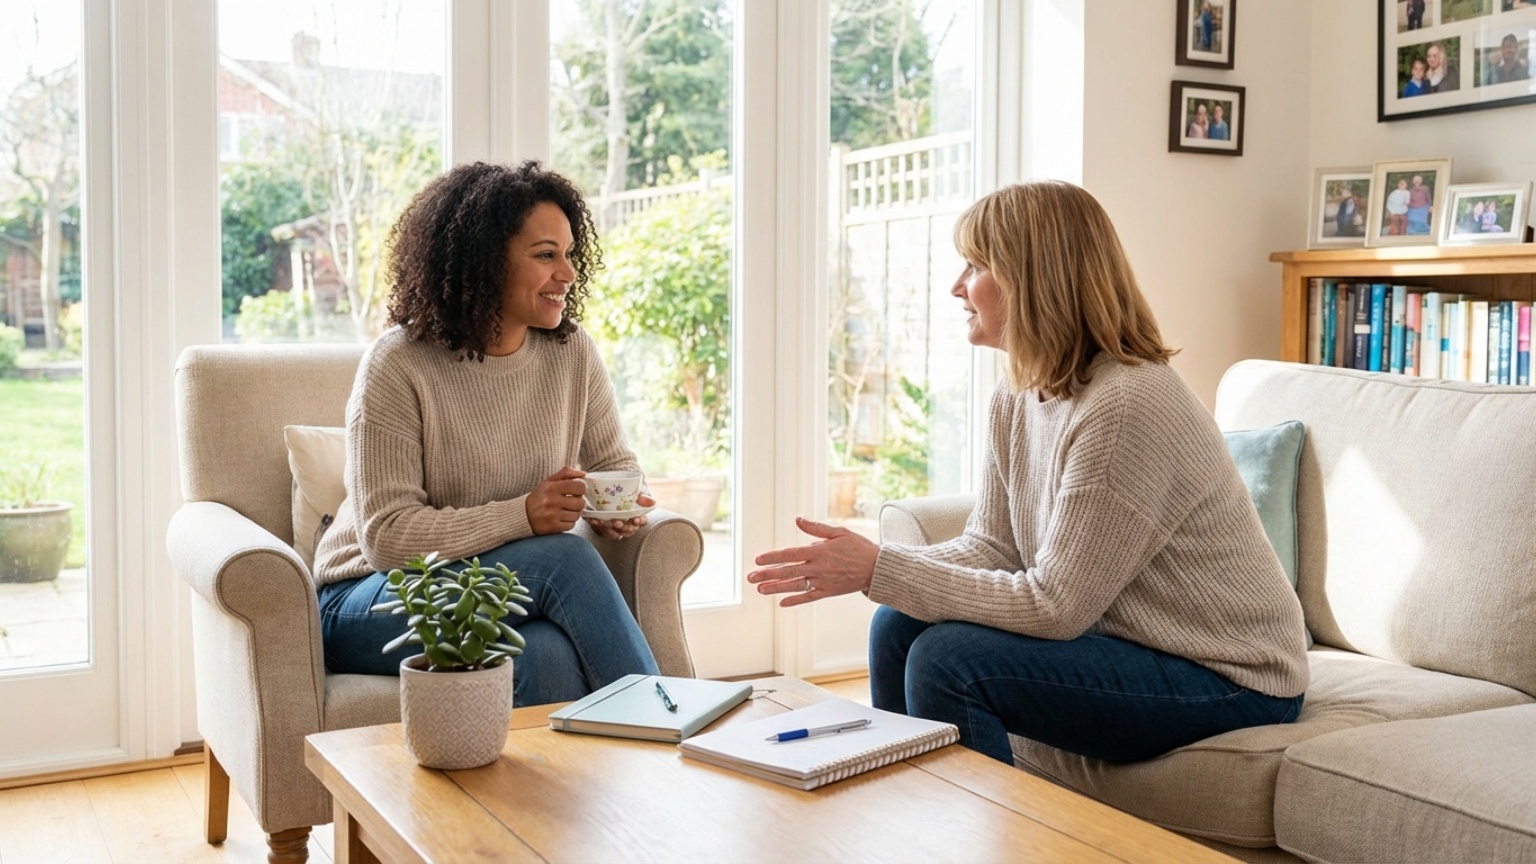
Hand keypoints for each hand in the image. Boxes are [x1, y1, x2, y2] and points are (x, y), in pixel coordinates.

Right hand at [526, 467, 587, 534]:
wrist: (523, 515)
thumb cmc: (539, 497)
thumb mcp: (549, 481)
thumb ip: (566, 474)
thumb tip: (583, 474)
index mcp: (552, 487)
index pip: (580, 487)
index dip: (581, 489)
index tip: (576, 492)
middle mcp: (552, 501)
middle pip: (581, 503)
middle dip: (578, 503)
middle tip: (571, 503)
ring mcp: (552, 515)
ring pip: (577, 515)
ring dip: (574, 514)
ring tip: (565, 511)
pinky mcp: (552, 527)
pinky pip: (571, 525)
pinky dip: (568, 523)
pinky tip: (561, 519)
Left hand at [586, 493, 652, 540]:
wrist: (606, 495)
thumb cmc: (625, 495)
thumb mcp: (634, 494)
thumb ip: (642, 498)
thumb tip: (653, 502)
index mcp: (637, 517)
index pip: (641, 522)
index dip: (639, 522)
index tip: (635, 519)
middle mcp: (628, 526)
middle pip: (628, 530)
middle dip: (623, 527)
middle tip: (617, 522)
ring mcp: (617, 529)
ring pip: (615, 533)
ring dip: (608, 528)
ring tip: (602, 521)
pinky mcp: (606, 530)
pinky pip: (602, 532)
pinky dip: (597, 526)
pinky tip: (593, 520)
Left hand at [746, 516, 878, 606]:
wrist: (877, 568)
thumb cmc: (858, 547)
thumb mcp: (838, 532)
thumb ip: (816, 528)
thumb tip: (798, 519)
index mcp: (819, 551)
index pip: (790, 554)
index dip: (773, 557)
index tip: (758, 560)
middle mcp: (818, 568)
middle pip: (788, 572)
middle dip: (767, 575)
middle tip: (750, 578)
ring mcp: (823, 582)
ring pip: (795, 586)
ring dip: (776, 588)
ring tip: (760, 590)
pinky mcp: (829, 592)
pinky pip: (809, 598)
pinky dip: (795, 600)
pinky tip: (782, 602)